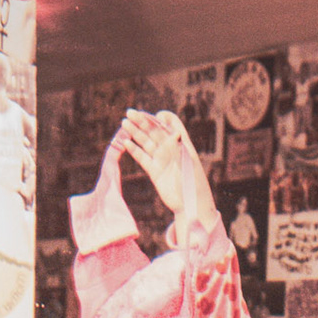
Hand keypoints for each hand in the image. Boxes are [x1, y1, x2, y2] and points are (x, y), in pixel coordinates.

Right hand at [115, 109, 217, 235]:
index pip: (171, 123)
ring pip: (146, 142)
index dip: (162, 118)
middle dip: (142, 121)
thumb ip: (179, 148)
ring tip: (124, 123)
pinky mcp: (154, 171)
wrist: (190, 204)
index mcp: (182, 143)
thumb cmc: (194, 183)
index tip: (154, 116)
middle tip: (130, 113)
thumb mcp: (187, 164)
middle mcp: (170, 149)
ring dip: (135, 132)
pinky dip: (134, 150)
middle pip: (154, 131)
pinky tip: (125, 142)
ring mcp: (162, 159)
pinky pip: (142, 157)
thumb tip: (175, 133)